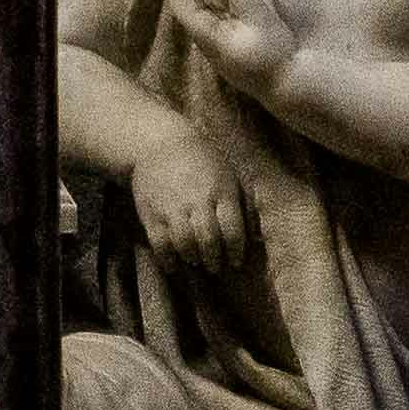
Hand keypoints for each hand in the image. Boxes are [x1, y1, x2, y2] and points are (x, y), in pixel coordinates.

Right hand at [111, 128, 247, 272]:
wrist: (159, 142)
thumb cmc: (202, 161)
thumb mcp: (229, 176)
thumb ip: (242, 204)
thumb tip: (256, 235)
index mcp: (220, 192)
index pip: (232, 231)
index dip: (236, 251)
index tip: (236, 261)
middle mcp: (197, 201)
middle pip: (209, 239)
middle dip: (215, 259)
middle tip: (215, 267)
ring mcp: (172, 208)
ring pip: (185, 243)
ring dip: (193, 258)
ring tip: (196, 261)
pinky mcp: (151, 213)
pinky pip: (160, 243)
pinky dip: (167, 259)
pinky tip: (172, 265)